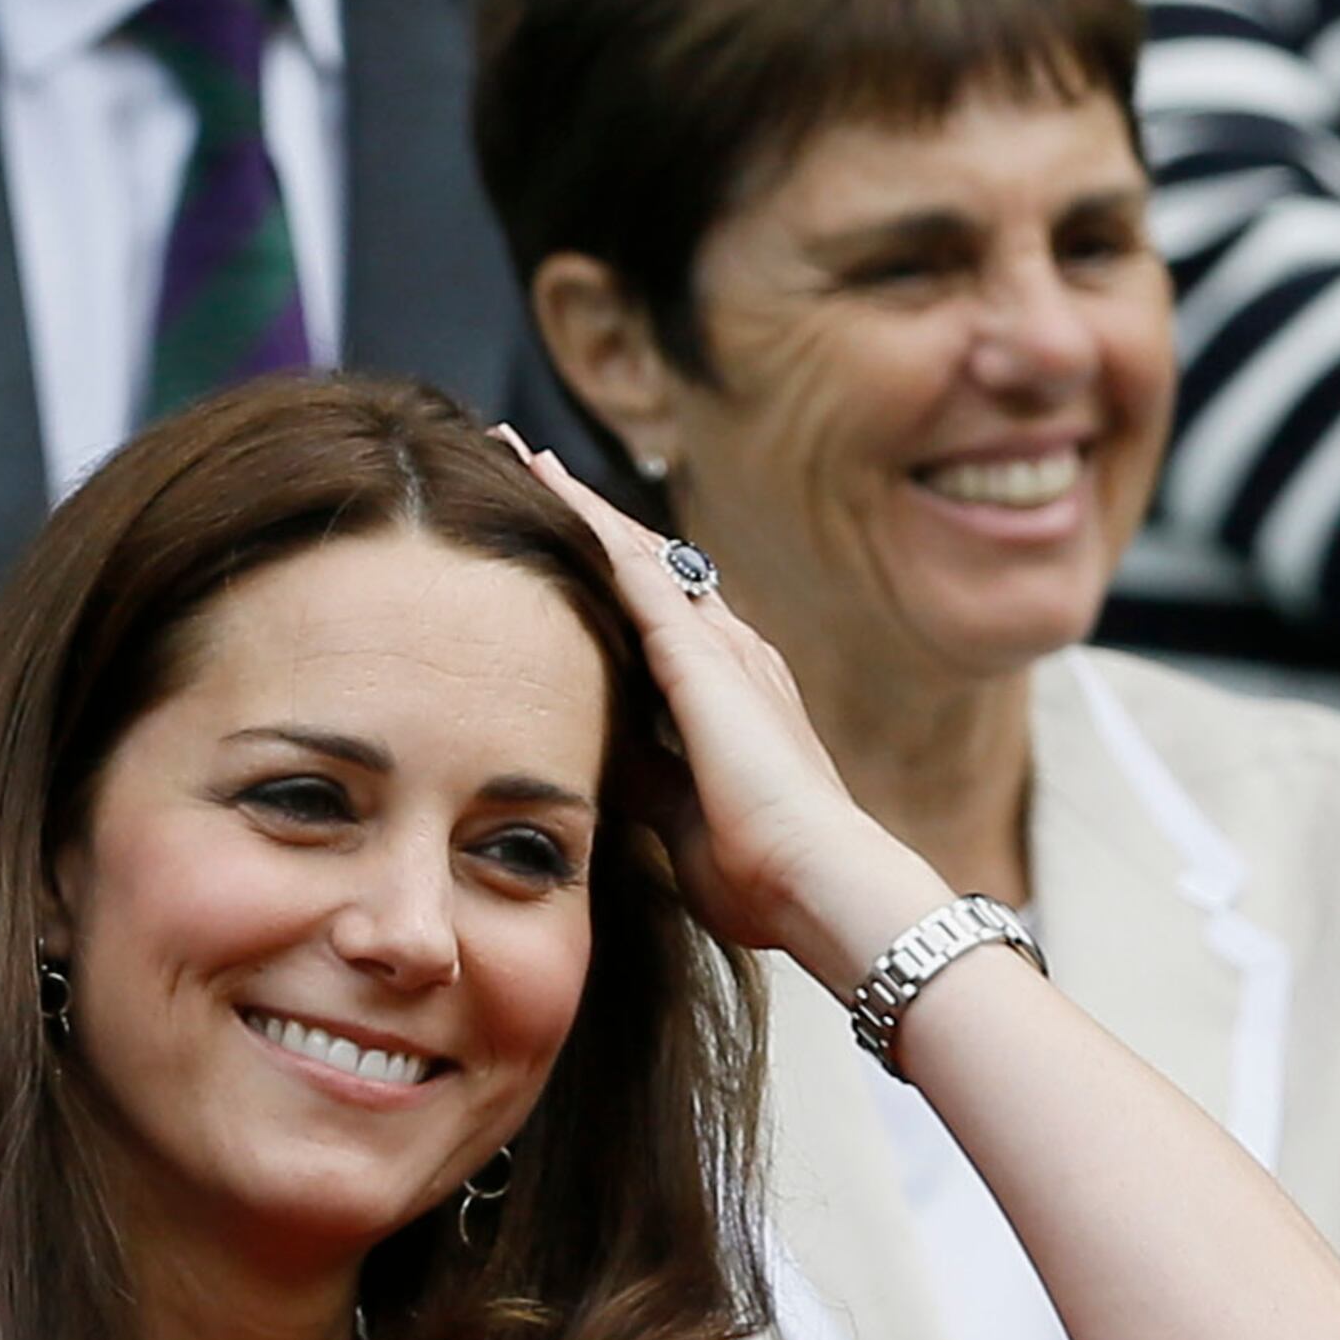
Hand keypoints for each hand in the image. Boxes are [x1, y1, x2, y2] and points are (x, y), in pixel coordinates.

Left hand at [507, 440, 947, 994]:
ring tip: (523, 456)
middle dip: (589, 521)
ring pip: (637, 553)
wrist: (817, 883)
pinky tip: (547, 484)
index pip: (653, 618)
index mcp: (726, 697)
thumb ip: (640, 775)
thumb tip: (586, 757)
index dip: (603, 577)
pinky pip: (636, 569)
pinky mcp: (702, 655)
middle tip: (526, 467)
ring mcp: (720, 648)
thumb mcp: (677, 816)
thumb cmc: (758, 873)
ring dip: (580, 504)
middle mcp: (729, 655)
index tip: (554, 546)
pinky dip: (590, 524)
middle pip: (645, 567)